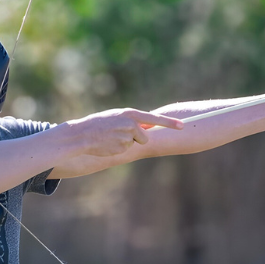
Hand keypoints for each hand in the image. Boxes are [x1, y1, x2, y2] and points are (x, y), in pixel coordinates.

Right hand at [65, 108, 184, 157]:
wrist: (81, 134)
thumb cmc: (97, 124)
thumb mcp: (116, 117)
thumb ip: (131, 120)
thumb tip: (146, 128)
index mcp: (130, 113)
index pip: (154, 119)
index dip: (170, 123)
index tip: (183, 126)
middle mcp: (131, 124)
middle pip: (144, 136)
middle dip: (137, 138)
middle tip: (119, 134)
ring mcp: (127, 136)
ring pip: (134, 144)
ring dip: (125, 143)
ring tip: (111, 138)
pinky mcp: (122, 148)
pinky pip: (125, 150)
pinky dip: (117, 149)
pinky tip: (107, 144)